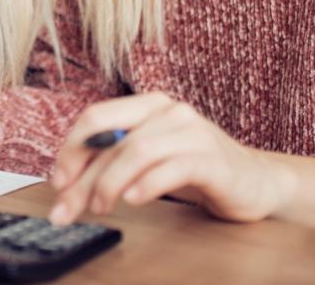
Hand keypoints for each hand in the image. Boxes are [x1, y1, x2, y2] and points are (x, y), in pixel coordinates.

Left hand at [48, 93, 293, 225]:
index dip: (71, 149)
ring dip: (109, 183)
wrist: (255, 182)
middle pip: (112, 139)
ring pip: (136, 151)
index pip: (96, 117)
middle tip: (67, 209)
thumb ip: (113, 161)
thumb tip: (66, 182)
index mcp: (148, 105)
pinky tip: (133, 200)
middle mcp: (169, 111)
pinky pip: (171, 168)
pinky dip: (146, 184)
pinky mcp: (212, 159)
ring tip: (101, 208)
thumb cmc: (195, 169)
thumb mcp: (149, 159)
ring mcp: (193, 132)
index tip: (59, 181)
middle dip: (83, 178)